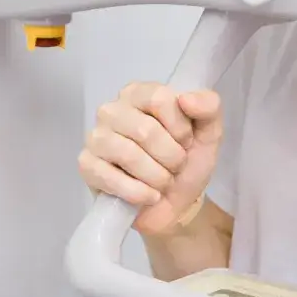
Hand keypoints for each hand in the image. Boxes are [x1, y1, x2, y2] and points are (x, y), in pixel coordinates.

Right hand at [78, 82, 223, 239]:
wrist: (176, 204)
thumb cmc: (188, 160)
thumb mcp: (209, 131)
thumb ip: (208, 107)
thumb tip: (186, 98)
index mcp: (140, 93)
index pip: (159, 99)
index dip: (179, 126)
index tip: (186, 141)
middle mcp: (113, 110)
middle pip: (144, 130)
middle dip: (170, 156)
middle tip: (176, 166)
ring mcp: (96, 137)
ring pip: (128, 154)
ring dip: (156, 176)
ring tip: (163, 181)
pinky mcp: (87, 166)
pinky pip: (110, 178)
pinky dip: (137, 192)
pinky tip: (149, 196)